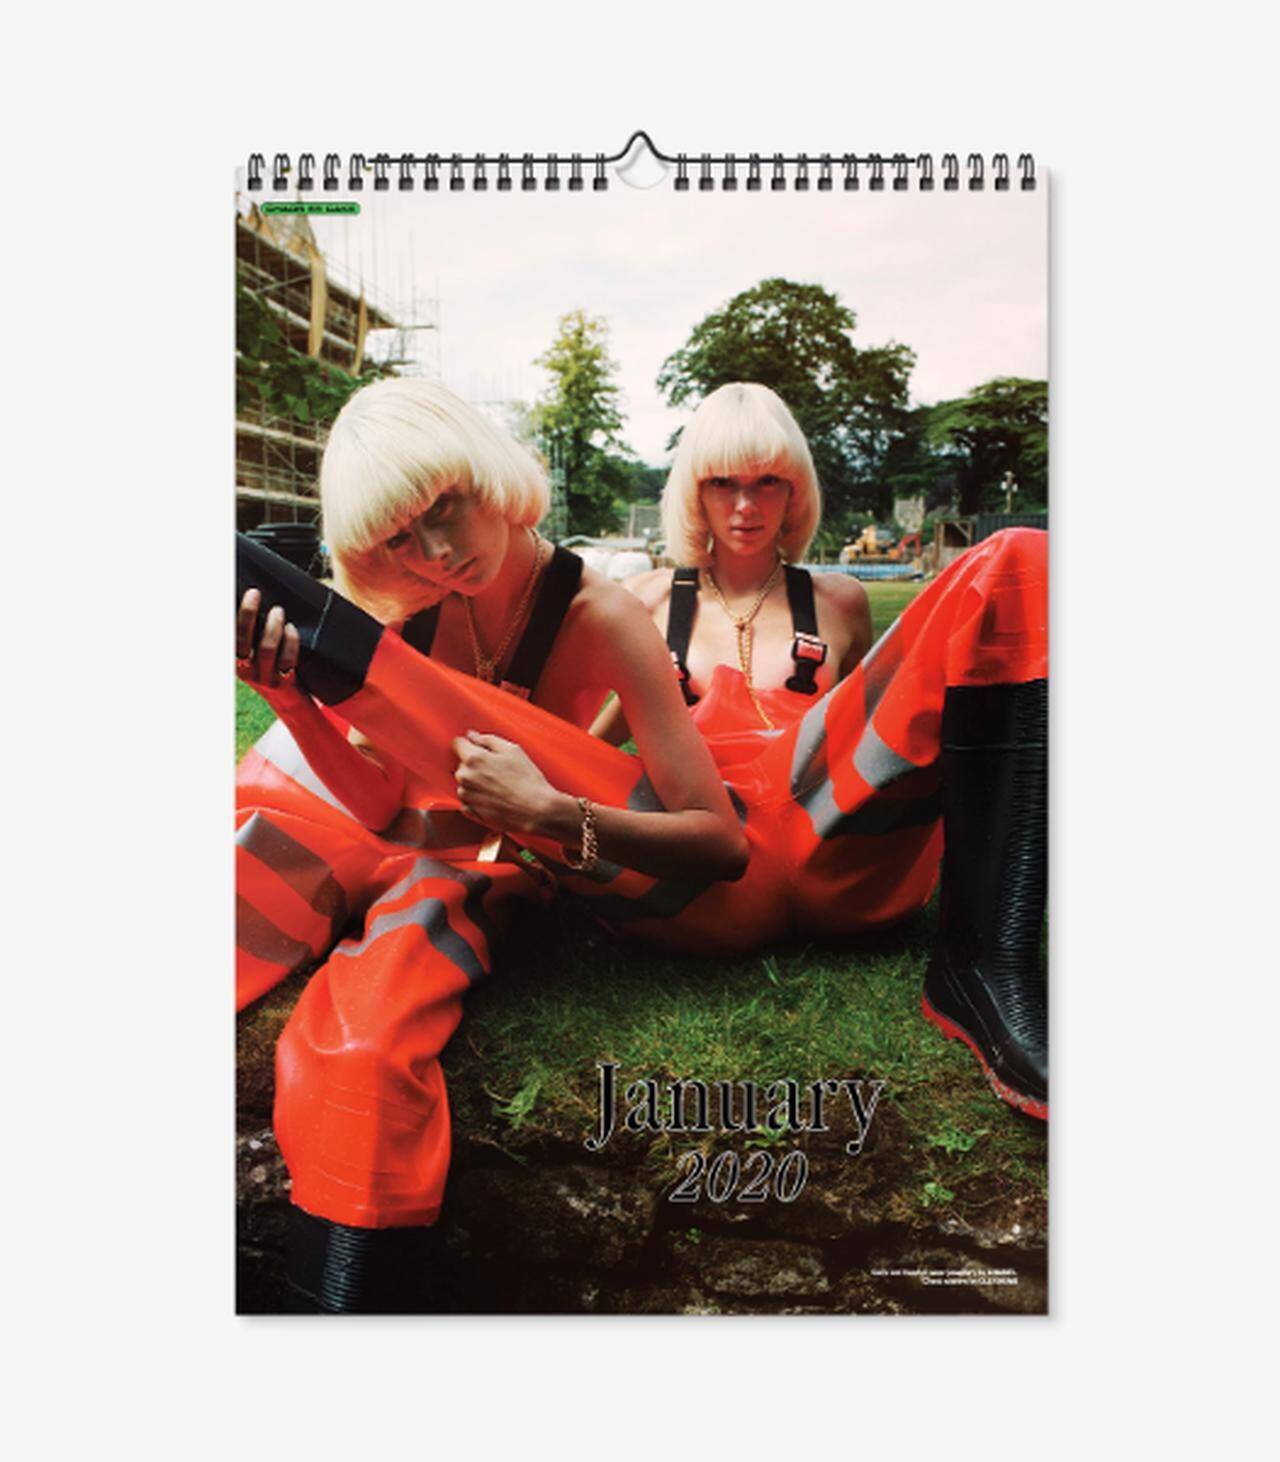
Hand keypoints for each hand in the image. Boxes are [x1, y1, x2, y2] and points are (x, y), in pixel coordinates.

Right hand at [236, 588, 303, 703]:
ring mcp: (263, 677)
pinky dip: (291, 641)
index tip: (231, 594)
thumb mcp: (250, 652)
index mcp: (232, 658)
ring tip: (278, 610)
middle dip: (247, 614)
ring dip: (272, 626)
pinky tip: (291, 628)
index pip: (226, 635)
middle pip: (240, 640)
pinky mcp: (283, 682)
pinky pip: (287, 659)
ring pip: (266, 649)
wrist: (287, 700)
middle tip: (254, 593)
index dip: (228, 617)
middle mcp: (243, 669)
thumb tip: (248, 596)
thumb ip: (246, 631)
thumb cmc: (266, 665)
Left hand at [451, 731, 562, 836]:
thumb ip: (488, 740)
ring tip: (497, 785)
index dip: (469, 744)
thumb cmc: (527, 779)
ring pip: (464, 782)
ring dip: (475, 782)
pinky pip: (466, 800)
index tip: (478, 748)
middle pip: (461, 764)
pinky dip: (476, 798)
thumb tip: (472, 736)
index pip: (457, 743)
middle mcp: (465, 777)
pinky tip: (493, 798)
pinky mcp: (470, 811)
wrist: (535, 809)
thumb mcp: (512, 750)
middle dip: (474, 764)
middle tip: (496, 770)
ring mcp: (466, 795)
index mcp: (474, 758)